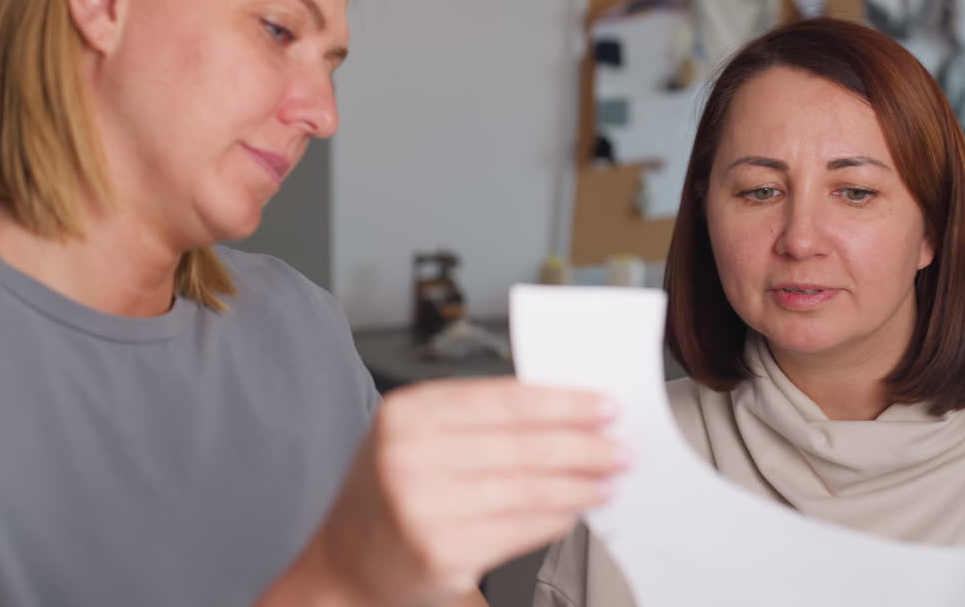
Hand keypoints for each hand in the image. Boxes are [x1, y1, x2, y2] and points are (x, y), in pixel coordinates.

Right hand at [316, 377, 627, 606]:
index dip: (562, 402)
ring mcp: (423, 507)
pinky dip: (555, 519)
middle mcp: (409, 456)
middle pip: (523, 443)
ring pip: (528, 487)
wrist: (345, 565)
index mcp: (407, 413)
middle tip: (619, 445)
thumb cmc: (387, 495)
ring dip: (580, 483)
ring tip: (607, 479)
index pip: (504, 398)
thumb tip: (562, 411)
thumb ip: (476, 419)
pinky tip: (573, 511)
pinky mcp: (442, 552)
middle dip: (583, 444)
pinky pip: (519, 529)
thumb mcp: (415, 437)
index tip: (602, 405)